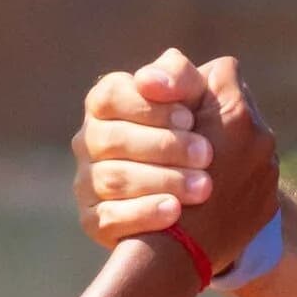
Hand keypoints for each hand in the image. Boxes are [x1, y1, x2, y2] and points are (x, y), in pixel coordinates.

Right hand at [71, 49, 279, 269]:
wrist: (209, 198)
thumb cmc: (198, 134)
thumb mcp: (197, 98)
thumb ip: (180, 76)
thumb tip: (150, 79)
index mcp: (108, 103)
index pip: (111, 96)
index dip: (149, 107)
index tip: (189, 118)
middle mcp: (90, 141)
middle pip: (112, 139)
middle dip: (164, 146)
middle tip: (207, 155)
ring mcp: (88, 181)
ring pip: (112, 179)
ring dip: (162, 180)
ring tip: (204, 187)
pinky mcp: (94, 220)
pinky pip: (109, 218)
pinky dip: (143, 213)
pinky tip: (174, 211)